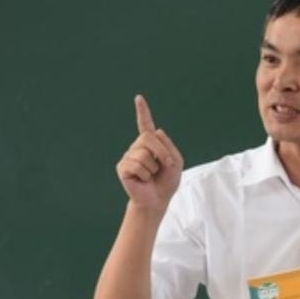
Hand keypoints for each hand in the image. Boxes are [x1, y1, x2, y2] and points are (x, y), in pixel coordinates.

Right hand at [116, 95, 183, 210]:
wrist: (157, 200)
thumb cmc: (166, 182)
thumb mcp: (176, 162)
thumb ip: (169, 146)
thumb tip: (155, 132)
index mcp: (151, 144)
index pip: (145, 124)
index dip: (142, 111)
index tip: (139, 98)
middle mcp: (137, 147)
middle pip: (148, 138)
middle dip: (162, 152)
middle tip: (165, 165)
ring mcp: (129, 156)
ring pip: (144, 154)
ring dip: (153, 168)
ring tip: (151, 175)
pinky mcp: (123, 167)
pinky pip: (137, 165)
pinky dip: (145, 175)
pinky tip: (143, 180)